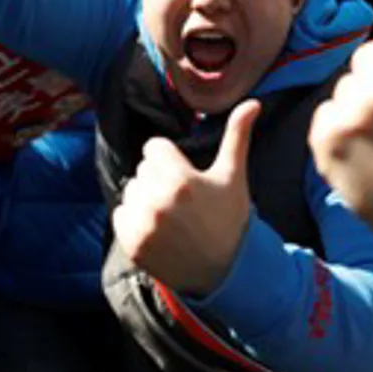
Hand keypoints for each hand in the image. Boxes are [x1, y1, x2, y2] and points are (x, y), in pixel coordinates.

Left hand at [112, 100, 260, 297]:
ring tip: (170, 215)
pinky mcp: (132, 244)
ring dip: (145, 199)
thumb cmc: (229, 218)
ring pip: (130, 191)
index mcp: (181, 180)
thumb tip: (252, 101)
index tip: (186, 177)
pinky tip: (158, 229)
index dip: (171, 160)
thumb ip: (237, 136)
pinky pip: (120, 214)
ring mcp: (143, 225)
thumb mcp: (233, 176)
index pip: (154, 147)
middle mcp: (158, 201)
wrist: (224, 270)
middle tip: (181, 200)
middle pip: (142, 169)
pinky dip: (134, 220)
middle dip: (159, 179)